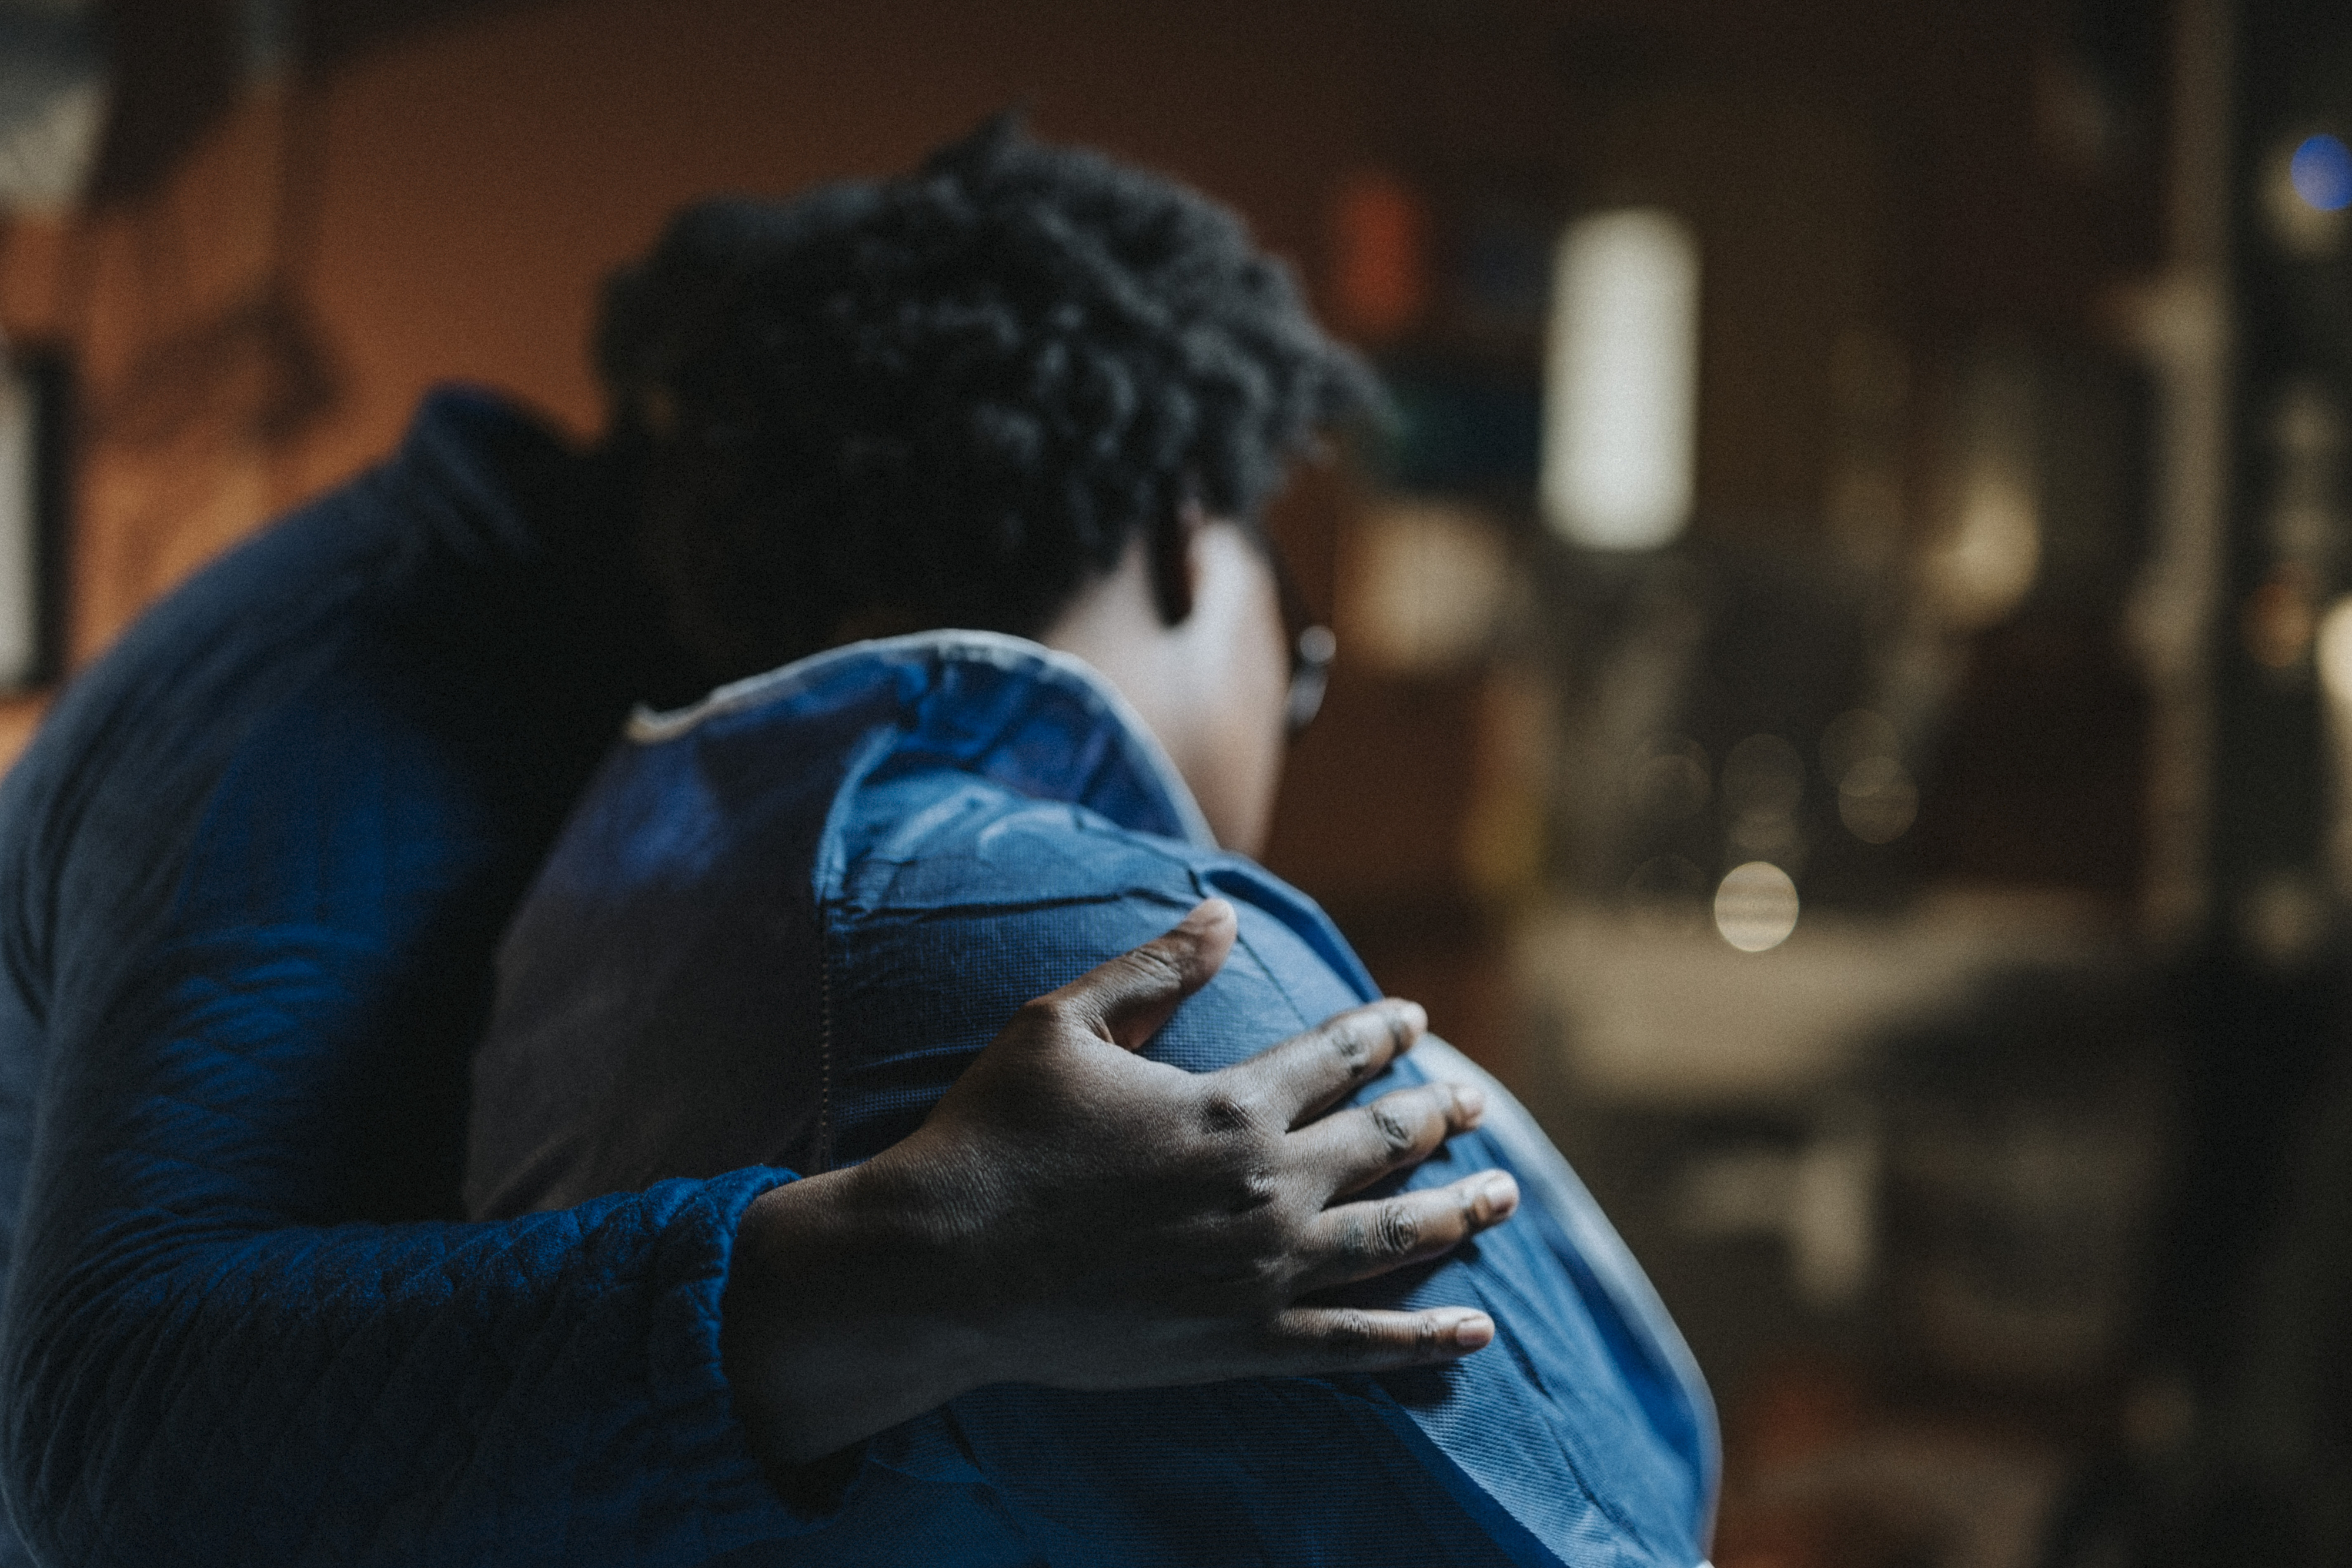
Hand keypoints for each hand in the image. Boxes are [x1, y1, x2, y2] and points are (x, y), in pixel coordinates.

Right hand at [722, 898, 1518, 1463]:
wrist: (943, 1265)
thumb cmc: (991, 1134)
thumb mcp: (1060, 1023)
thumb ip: (1152, 970)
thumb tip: (1222, 911)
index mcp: (1229, 1104)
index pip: (1338, 1057)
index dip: (1384, 1033)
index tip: (1417, 1021)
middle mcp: (1265, 1186)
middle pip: (1383, 1142)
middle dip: (1436, 1117)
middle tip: (1474, 1106)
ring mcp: (1262, 1272)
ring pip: (1393, 1237)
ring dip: (1457, 1213)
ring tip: (1505, 1195)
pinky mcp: (1243, 1344)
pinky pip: (1358, 1343)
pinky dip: (1425, 1337)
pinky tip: (1478, 1330)